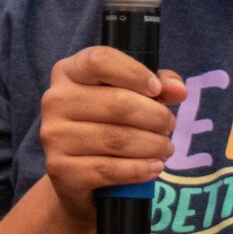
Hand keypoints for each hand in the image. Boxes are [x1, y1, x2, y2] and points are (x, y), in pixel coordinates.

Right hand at [39, 47, 185, 221]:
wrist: (75, 173)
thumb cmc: (105, 124)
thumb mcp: (130, 95)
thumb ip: (157, 85)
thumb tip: (178, 90)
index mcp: (68, 71)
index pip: (99, 60)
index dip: (134, 73)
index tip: (157, 90)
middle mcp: (55, 100)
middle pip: (118, 103)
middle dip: (155, 117)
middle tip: (169, 126)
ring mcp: (54, 136)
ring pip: (117, 139)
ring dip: (152, 145)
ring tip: (165, 148)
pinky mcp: (60, 169)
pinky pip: (108, 169)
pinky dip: (139, 169)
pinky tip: (154, 168)